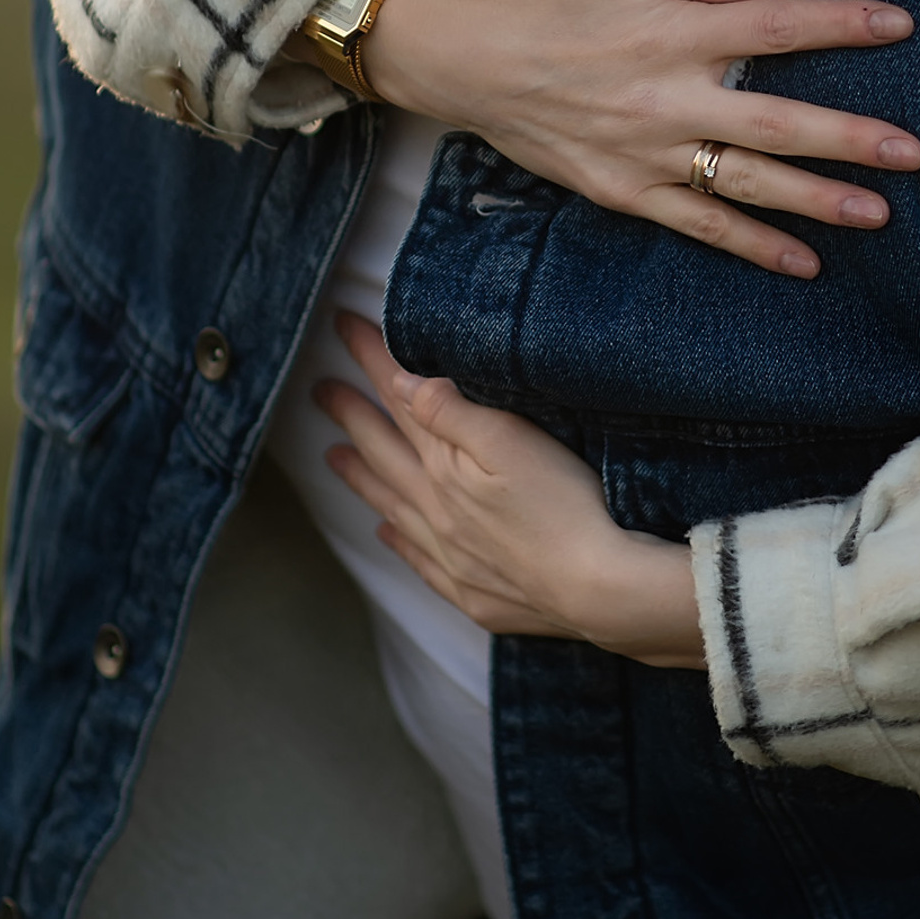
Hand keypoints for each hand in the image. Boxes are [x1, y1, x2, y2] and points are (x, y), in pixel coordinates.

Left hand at [318, 313, 704, 669]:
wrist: (600, 590)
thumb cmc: (565, 505)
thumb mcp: (513, 441)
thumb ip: (454, 413)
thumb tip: (402, 386)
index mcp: (446, 469)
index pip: (401, 402)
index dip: (372, 361)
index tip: (342, 325)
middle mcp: (438, 513)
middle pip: (385, 454)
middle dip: (352, 415)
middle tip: (319, 391)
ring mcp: (454, 558)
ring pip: (394, 508)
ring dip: (363, 478)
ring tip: (333, 458)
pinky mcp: (477, 594)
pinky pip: (422, 562)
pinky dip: (400, 542)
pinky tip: (388, 534)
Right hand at [362, 0, 919, 277]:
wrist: (459, 55)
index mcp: (672, 33)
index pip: (778, 29)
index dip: (843, 26)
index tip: (900, 25)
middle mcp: (668, 98)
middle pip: (778, 123)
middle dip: (852, 140)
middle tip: (914, 154)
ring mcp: (647, 153)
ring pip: (748, 185)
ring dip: (817, 201)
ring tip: (878, 215)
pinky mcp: (623, 191)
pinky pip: (699, 224)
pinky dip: (752, 245)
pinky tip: (802, 262)